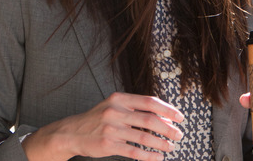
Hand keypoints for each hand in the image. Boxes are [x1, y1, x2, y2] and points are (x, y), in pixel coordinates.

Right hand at [23, 92, 184, 160]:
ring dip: (161, 143)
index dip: (167, 110)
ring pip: (143, 137)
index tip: (180, 117)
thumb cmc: (99, 119)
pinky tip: (157, 157)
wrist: (72, 132)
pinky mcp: (108, 145)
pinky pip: (133, 151)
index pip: (150, 102)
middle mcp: (115, 112)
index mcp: (120, 98)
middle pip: (149, 120)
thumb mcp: (115, 107)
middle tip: (179, 135)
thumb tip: (164, 118)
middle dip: (168, 129)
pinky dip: (148, 155)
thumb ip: (137, 109)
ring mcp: (111, 129)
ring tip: (170, 147)